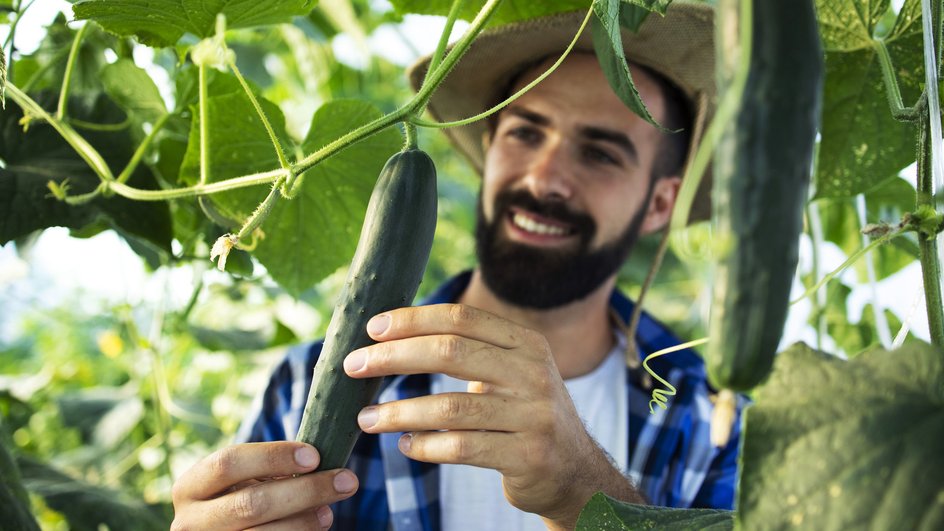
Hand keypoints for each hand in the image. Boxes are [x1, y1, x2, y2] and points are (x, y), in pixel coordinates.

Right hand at [170, 442, 358, 529]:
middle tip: (346, 480)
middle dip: (305, 490)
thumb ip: (267, 470)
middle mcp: (189, 522)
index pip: (229, 463)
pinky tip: (316, 527)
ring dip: (304, 521)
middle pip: (251, 504)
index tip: (314, 456)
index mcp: (190, 487)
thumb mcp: (240, 482)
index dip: (273, 457)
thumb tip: (318, 461)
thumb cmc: (237, 500)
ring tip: (329, 511)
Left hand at [343, 304, 641, 528]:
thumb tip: (394, 336)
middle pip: (451, 352)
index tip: (372, 328)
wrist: (577, 473)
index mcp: (526, 344)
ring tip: (367, 418)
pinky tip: (406, 445)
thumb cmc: (526, 416)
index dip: (413, 320)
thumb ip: (471, 351)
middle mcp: (534, 374)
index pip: (462, 319)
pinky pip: (461, 449)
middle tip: (354, 366)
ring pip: (449, 407)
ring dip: (399, 412)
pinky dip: (425, 447)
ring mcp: (533, 416)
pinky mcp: (527, 457)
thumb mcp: (514, 373)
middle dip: (394, 357)